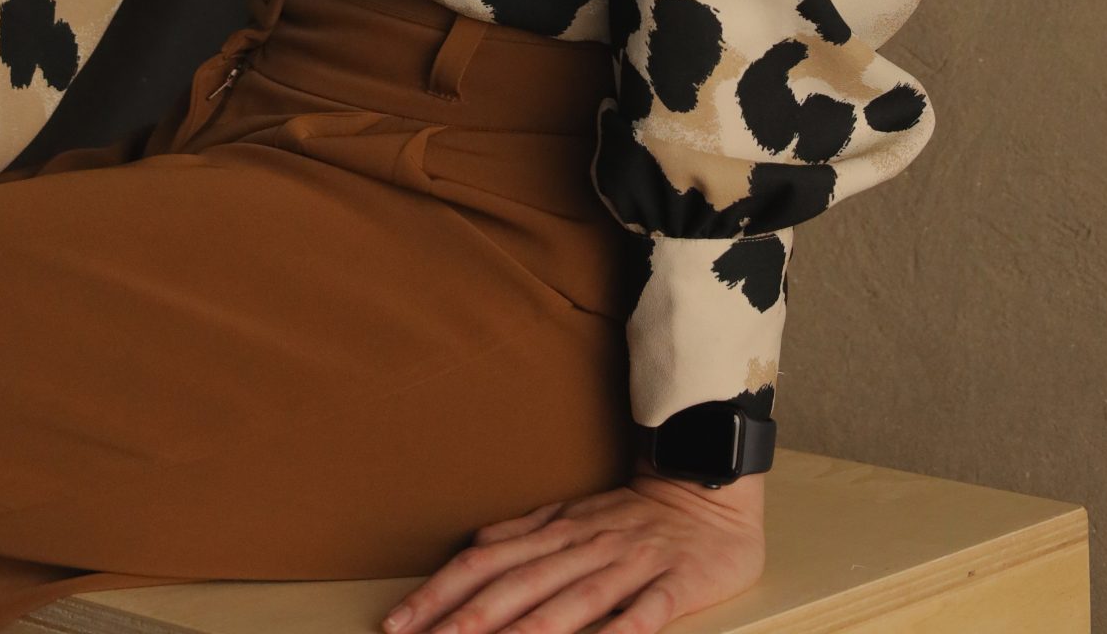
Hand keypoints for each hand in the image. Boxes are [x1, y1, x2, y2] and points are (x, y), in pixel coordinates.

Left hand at [381, 465, 766, 633]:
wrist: (707, 488)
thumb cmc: (633, 512)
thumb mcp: (572, 512)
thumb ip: (525, 532)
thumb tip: (475, 543)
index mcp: (556, 532)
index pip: (486, 563)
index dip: (441, 593)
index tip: (399, 623)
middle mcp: (584, 546)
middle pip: (518, 586)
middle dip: (469, 620)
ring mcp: (629, 564)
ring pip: (573, 601)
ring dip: (530, 631)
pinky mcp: (674, 584)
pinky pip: (644, 613)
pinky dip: (620, 632)